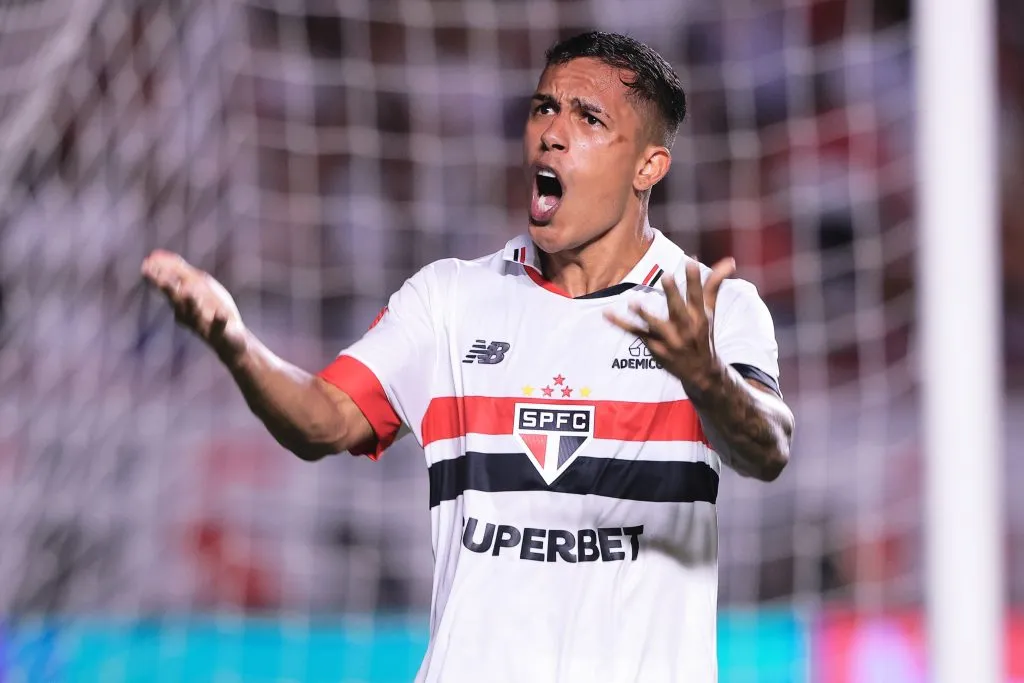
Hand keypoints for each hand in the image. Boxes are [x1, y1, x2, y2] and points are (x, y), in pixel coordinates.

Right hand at [141, 249, 247, 364]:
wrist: (231, 341)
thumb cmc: (211, 309)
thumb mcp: (198, 286)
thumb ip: (179, 271)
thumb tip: (156, 255)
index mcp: (181, 303)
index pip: (168, 287)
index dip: (157, 276)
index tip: (145, 264)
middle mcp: (188, 314)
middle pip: (177, 301)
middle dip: (169, 289)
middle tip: (160, 278)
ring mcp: (204, 324)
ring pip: (195, 313)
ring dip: (192, 302)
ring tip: (189, 291)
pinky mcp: (221, 332)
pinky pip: (219, 326)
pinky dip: (219, 320)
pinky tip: (221, 314)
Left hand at [605, 258, 735, 391]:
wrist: (701, 372)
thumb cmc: (703, 335)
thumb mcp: (710, 311)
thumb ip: (714, 285)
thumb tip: (729, 260)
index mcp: (700, 316)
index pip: (698, 295)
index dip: (695, 279)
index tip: (691, 261)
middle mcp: (686, 328)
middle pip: (679, 309)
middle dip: (674, 294)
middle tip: (667, 276)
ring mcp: (670, 339)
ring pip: (656, 325)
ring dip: (645, 315)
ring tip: (634, 303)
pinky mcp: (654, 346)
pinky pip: (635, 333)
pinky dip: (620, 324)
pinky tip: (607, 314)